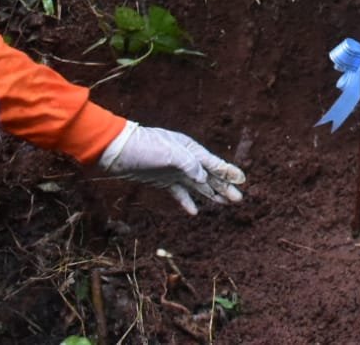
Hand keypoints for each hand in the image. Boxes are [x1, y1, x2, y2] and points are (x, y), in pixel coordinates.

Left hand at [97, 122, 245, 214]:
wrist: (116, 151)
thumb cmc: (142, 147)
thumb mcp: (168, 153)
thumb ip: (188, 164)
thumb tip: (203, 177)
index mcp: (189, 150)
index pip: (213, 163)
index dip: (228, 172)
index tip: (243, 180)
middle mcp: (184, 160)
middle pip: (209, 176)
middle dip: (224, 187)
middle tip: (238, 199)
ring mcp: (174, 171)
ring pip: (197, 185)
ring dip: (211, 194)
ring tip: (224, 203)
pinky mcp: (162, 181)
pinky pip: (179, 193)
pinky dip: (187, 201)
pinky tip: (194, 211)